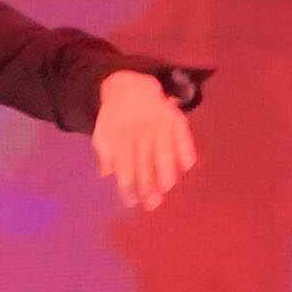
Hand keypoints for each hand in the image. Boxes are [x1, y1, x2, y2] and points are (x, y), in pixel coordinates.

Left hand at [92, 70, 199, 211]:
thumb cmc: (115, 120)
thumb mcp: (103, 134)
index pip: (124, 168)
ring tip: (167, 186)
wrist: (128, 87)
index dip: (127, 187)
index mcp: (120, 140)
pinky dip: (186, 148)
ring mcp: (157, 126)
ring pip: (162, 151)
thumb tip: (106, 174)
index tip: (131, 203)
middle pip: (144, 163)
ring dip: (166, 169)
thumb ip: (106, 154)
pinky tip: (188, 164)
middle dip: (148, 185)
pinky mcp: (174, 118)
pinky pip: (182, 135)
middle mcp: (139, 134)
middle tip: (152, 204)